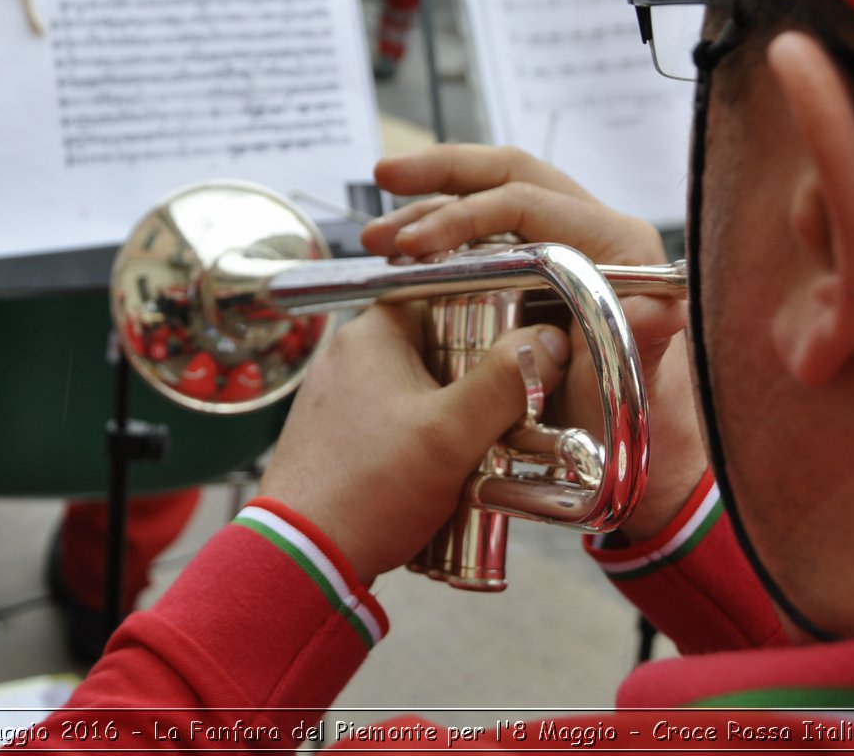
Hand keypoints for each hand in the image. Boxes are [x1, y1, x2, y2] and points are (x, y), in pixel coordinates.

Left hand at [260, 304, 570, 583]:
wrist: (303, 557)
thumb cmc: (367, 491)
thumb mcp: (451, 434)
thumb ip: (507, 382)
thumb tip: (550, 340)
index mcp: (374, 331)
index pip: (450, 295)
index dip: (496, 321)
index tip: (526, 353)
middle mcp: (352, 353)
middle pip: (443, 345)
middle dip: (481, 380)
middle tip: (514, 413)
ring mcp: (343, 394)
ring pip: (425, 387)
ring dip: (459, 415)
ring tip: (487, 448)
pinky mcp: (342, 432)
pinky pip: (402, 419)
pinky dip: (430, 439)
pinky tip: (450, 471)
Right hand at [362, 145, 705, 542]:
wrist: (632, 458)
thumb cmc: (627, 422)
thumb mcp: (621, 382)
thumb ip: (639, 339)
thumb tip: (659, 308)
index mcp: (619, 245)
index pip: (529, 201)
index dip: (463, 214)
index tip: (410, 246)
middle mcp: (597, 232)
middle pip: (511, 174)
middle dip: (442, 172)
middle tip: (385, 177)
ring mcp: (566, 245)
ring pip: (492, 197)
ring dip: (431, 206)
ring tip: (375, 235)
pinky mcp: (540, 266)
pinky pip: (487, 232)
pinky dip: (441, 235)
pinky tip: (399, 253)